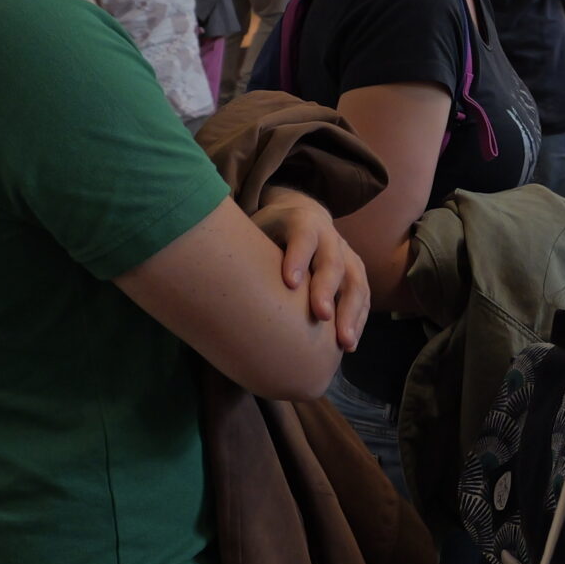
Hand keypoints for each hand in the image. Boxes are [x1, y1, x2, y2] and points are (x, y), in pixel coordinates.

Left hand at [253, 187, 371, 351]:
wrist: (300, 218)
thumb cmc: (267, 231)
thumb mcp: (253, 229)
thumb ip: (241, 248)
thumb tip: (202, 277)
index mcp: (302, 221)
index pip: (303, 236)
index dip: (297, 257)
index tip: (288, 283)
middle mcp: (330, 236)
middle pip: (333, 261)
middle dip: (327, 289)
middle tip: (320, 316)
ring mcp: (346, 254)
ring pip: (355, 281)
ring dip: (351, 312)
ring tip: (343, 342)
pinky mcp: (355, 272)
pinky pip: (362, 296)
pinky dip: (358, 320)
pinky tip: (348, 345)